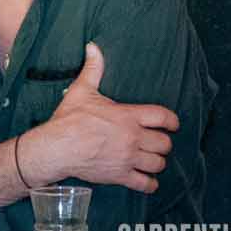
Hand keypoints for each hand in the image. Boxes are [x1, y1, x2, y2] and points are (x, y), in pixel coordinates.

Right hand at [32, 43, 176, 192]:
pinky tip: (148, 181)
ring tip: (153, 160)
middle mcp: (133, 138)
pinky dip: (149, 184)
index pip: (163, 117)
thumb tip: (93, 46)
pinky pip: (144, 184)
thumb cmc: (69, 119)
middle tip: (159, 143)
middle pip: (165, 143)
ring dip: (158, 162)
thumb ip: (93, 69)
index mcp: (128, 116)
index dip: (173, 121)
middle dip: (164, 143)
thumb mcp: (82, 90)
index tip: (173, 124)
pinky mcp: (119, 175)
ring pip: (158, 164)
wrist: (56, 148)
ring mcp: (128, 158)